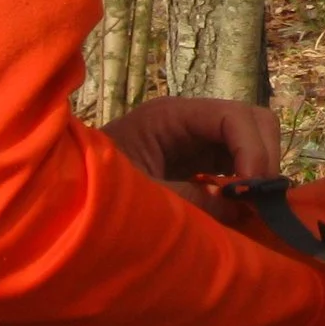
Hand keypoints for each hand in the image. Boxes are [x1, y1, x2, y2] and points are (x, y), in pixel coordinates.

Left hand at [104, 96, 283, 213]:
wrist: (61, 201)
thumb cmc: (89, 192)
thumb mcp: (139, 197)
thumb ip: (190, 201)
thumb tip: (241, 210)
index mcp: (171, 115)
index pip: (233, 117)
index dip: (252, 151)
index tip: (252, 192)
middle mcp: (190, 120)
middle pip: (252, 120)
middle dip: (263, 158)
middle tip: (259, 202)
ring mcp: (196, 139)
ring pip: (251, 140)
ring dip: (259, 171)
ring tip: (251, 208)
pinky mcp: (198, 161)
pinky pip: (238, 163)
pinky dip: (247, 183)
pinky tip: (238, 208)